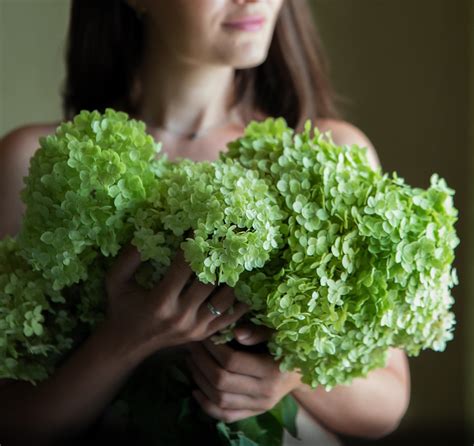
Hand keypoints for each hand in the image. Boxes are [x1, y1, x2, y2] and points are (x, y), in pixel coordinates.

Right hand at [103, 243, 249, 359]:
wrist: (127, 344)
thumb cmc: (121, 307)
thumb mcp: (116, 281)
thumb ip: (128, 258)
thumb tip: (146, 233)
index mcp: (161, 301)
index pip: (185, 266)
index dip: (194, 245)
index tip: (200, 229)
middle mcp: (181, 316)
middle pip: (210, 282)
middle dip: (216, 259)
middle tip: (223, 241)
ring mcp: (195, 328)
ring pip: (225, 299)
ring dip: (229, 278)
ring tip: (230, 260)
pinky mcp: (203, 334)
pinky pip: (229, 317)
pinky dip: (238, 302)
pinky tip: (238, 285)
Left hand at [185, 324, 303, 422]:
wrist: (301, 372)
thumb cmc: (288, 346)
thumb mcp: (278, 334)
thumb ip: (258, 332)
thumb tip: (235, 333)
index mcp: (271, 370)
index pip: (232, 361)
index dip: (213, 348)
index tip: (205, 336)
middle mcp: (265, 393)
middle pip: (222, 380)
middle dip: (202, 362)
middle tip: (193, 346)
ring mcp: (258, 406)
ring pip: (220, 399)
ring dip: (200, 380)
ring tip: (191, 361)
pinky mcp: (253, 413)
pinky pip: (225, 415)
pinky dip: (206, 405)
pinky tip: (195, 390)